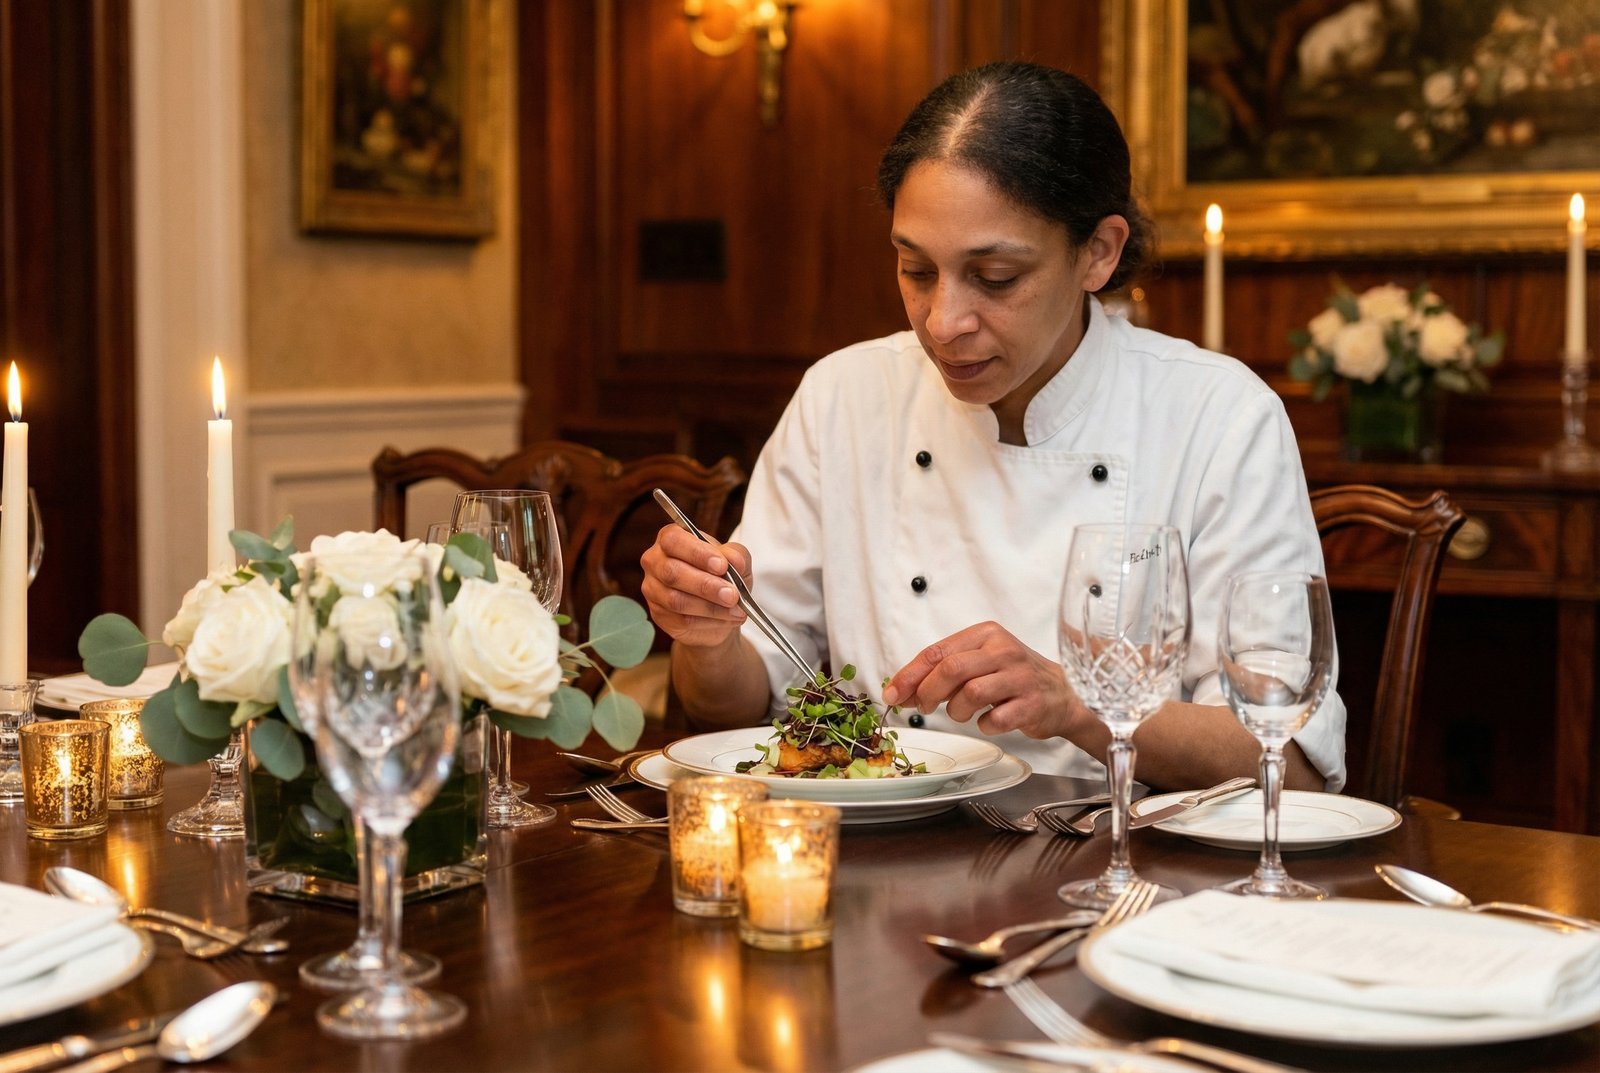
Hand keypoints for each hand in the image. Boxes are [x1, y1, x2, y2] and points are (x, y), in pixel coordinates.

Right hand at [639, 524, 749, 648]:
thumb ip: (735, 556)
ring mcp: (653, 589)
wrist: (720, 606)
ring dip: (710, 607)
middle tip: (732, 595)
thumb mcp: (735, 560)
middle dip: (706, 585)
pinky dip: (709, 621)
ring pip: (676, 600)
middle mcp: (655, 561)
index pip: (674, 541)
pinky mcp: (659, 614)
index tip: (722, 566)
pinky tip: (727, 619)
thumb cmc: (723, 574)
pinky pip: (681, 620)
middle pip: (672, 572)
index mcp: (670, 538)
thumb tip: (734, 561)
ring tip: (735, 610)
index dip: (697, 553)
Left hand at [882, 621, 1088, 739]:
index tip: (891, 695)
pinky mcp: (1031, 704)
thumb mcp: (979, 663)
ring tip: (961, 713)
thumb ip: (942, 672)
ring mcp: (1020, 676)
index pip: (937, 652)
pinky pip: (994, 720)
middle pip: (951, 669)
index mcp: (986, 634)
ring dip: (956, 710)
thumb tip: (899, 691)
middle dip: (927, 693)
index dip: (909, 676)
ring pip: (971, 693)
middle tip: (922, 707)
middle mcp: (1004, 650)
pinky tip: (988, 721)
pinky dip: (983, 725)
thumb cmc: (1012, 678)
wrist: (1063, 694)